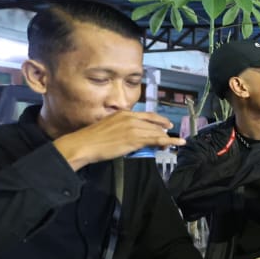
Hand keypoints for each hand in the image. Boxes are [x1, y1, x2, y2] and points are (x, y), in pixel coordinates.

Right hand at [53, 111, 182, 169]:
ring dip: (166, 138)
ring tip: (172, 144)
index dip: (158, 120)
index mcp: (123, 114)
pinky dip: (169, 141)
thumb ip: (120, 126)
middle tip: (170, 134)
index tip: (165, 124)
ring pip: (156, 132)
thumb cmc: (91, 139)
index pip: (146, 115)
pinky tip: (176, 143)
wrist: (83, 145)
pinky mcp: (134, 139)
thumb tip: (127, 134)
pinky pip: (156, 140)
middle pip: (154, 123)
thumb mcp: (107, 126)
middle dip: (163, 129)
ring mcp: (133, 128)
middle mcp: (130, 118)